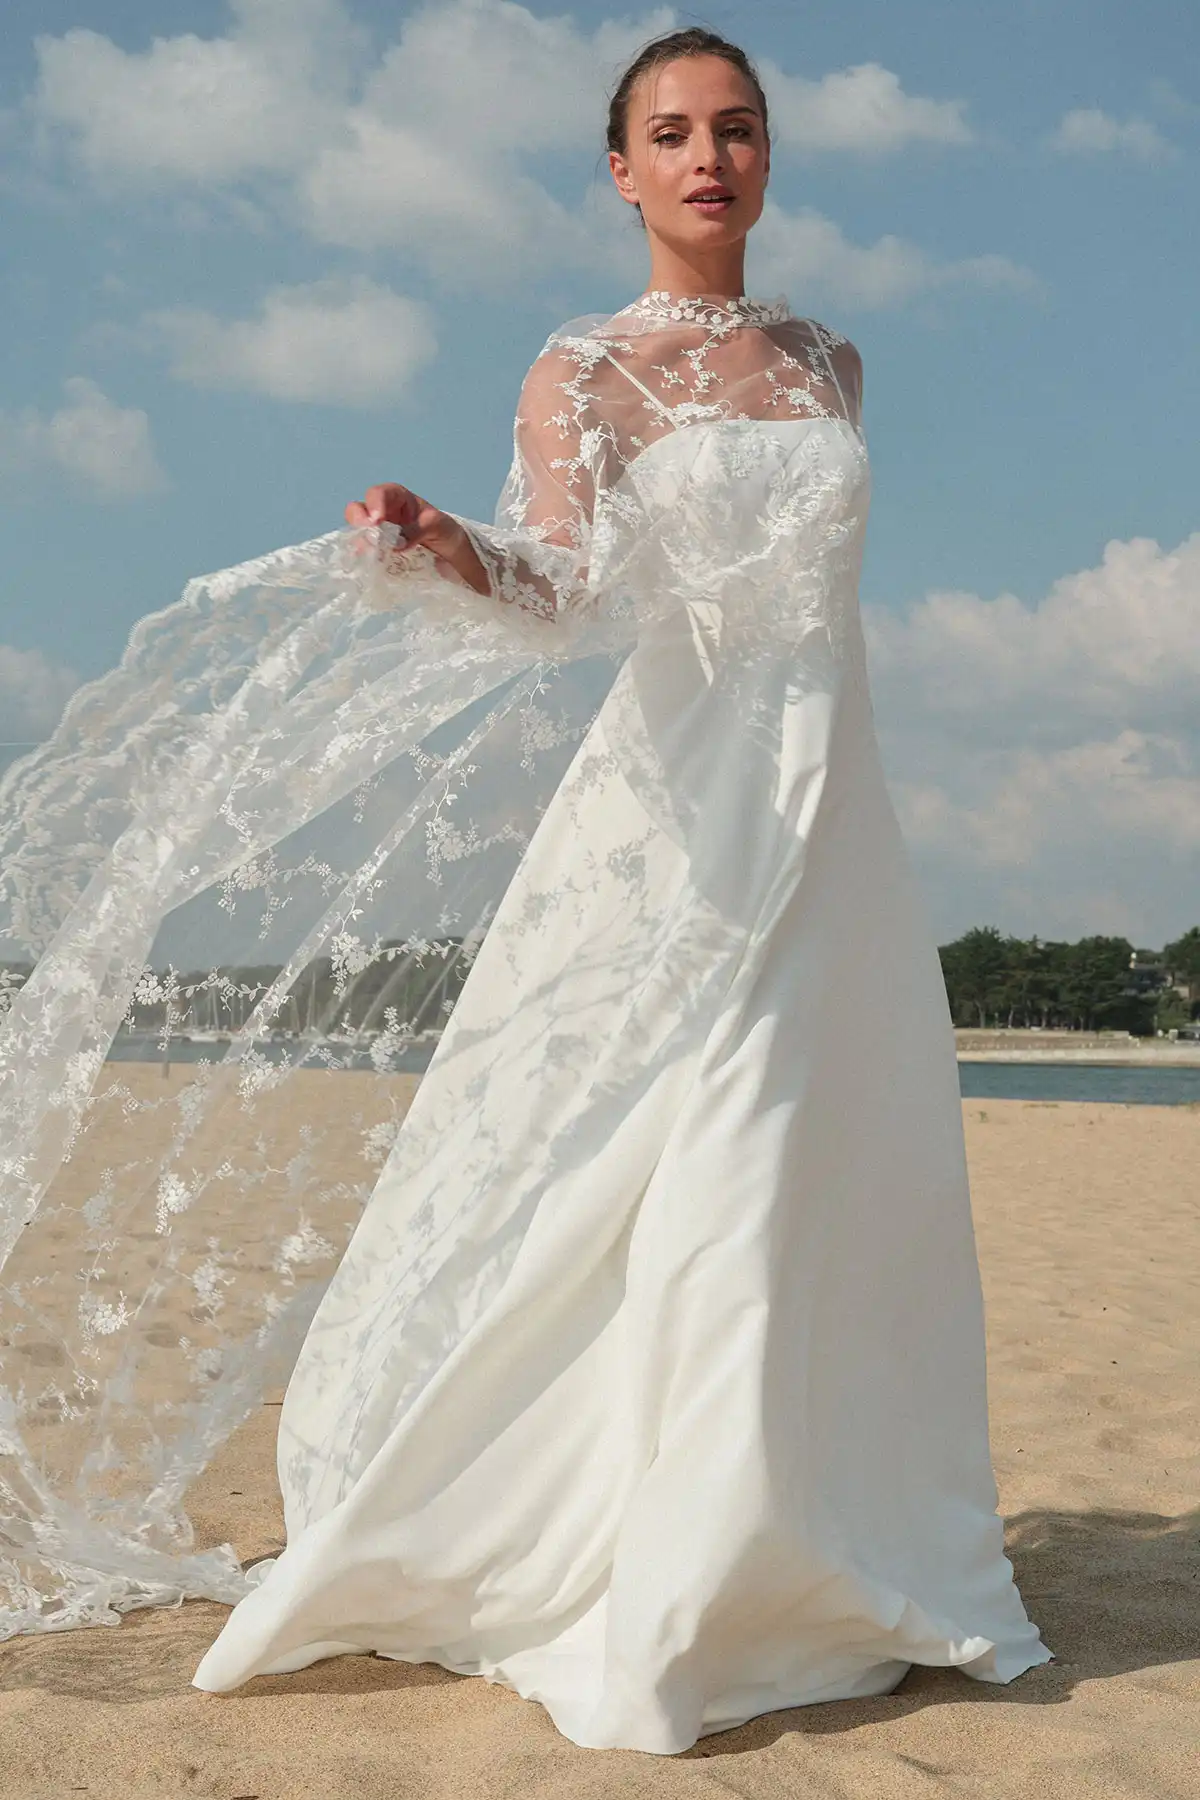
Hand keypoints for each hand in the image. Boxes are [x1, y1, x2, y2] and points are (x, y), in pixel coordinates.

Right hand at [345, 483, 488, 593]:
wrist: (451, 556)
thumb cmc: (444, 532)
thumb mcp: (438, 526)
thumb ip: (417, 529)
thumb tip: (396, 543)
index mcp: (397, 499)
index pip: (379, 494)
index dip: (374, 504)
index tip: (377, 520)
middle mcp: (382, 515)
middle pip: (358, 511)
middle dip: (359, 521)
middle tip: (369, 537)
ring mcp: (378, 536)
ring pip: (357, 535)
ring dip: (360, 544)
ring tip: (371, 555)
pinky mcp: (378, 555)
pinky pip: (365, 556)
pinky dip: (366, 561)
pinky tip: (373, 566)